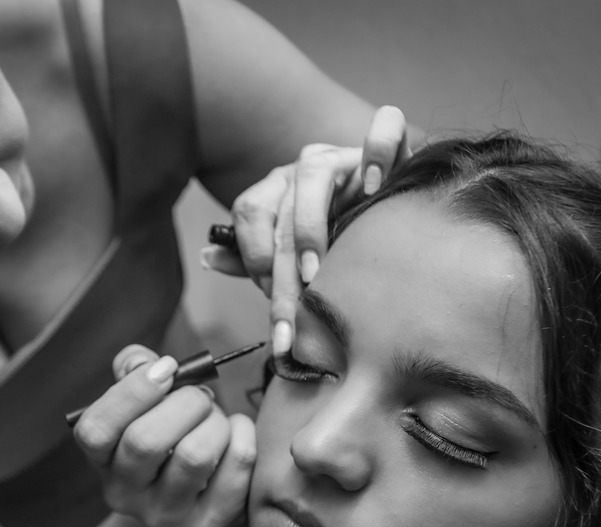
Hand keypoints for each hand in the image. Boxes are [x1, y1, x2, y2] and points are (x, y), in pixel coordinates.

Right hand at [73, 345, 255, 526]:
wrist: (198, 499)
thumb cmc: (169, 435)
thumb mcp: (144, 404)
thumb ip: (135, 370)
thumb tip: (141, 362)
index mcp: (102, 460)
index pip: (94, 431)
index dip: (130, 393)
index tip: (166, 369)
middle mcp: (125, 494)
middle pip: (145, 441)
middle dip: (184, 402)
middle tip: (200, 396)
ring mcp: (167, 515)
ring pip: (195, 454)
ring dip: (215, 420)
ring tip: (215, 419)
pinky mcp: (210, 524)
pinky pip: (236, 464)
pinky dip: (243, 434)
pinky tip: (236, 434)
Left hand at [201, 105, 410, 355]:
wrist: (393, 213)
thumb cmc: (341, 238)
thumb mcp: (297, 256)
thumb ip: (254, 259)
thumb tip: (208, 258)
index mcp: (277, 191)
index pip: (249, 215)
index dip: (254, 259)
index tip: (274, 309)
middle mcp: (302, 170)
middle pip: (279, 212)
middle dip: (281, 275)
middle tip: (288, 322)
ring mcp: (340, 156)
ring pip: (312, 174)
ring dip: (309, 228)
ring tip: (314, 273)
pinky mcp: (382, 148)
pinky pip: (381, 130)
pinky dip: (377, 152)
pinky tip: (376, 187)